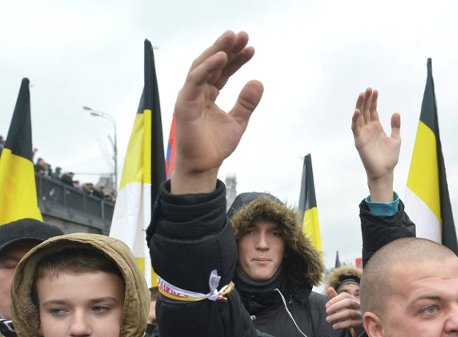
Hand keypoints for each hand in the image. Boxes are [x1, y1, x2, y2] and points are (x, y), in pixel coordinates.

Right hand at [172, 30, 263, 194]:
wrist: (204, 167)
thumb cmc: (215, 146)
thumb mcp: (238, 121)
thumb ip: (247, 102)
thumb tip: (258, 82)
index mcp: (209, 94)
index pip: (223, 71)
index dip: (236, 59)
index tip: (251, 48)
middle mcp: (198, 92)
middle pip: (212, 63)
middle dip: (227, 47)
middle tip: (242, 35)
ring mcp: (189, 96)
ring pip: (202, 66)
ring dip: (217, 50)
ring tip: (232, 38)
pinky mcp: (184, 104)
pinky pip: (195, 80)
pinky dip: (207, 67)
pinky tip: (222, 57)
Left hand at [325, 288, 361, 336]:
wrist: (357, 327)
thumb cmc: (347, 314)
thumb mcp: (340, 306)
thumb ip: (335, 298)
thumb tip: (329, 288)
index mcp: (353, 300)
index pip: (345, 295)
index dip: (335, 299)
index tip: (326, 306)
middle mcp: (358, 305)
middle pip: (348, 301)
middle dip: (336, 306)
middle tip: (327, 311)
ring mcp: (360, 314)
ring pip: (349, 312)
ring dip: (337, 315)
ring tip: (327, 319)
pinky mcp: (360, 323)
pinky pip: (351, 323)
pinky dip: (341, 324)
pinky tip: (334, 326)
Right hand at [352, 88, 400, 201]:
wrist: (385, 172)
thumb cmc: (389, 158)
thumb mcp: (396, 139)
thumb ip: (395, 126)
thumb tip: (396, 112)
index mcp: (377, 127)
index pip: (373, 110)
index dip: (373, 101)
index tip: (375, 91)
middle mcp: (368, 129)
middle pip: (365, 110)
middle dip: (366, 99)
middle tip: (368, 89)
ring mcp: (363, 134)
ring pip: (359, 116)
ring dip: (359, 105)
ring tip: (362, 94)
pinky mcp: (359, 141)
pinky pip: (355, 128)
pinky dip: (355, 119)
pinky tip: (357, 111)